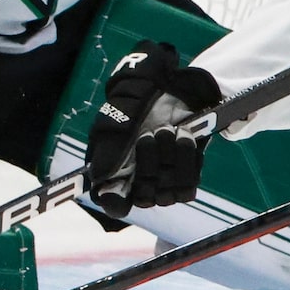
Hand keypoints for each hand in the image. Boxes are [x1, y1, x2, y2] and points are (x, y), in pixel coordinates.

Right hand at [84, 40, 222, 209]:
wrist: (173, 85)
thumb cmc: (138, 99)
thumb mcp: (118, 115)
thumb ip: (109, 146)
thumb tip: (101, 177)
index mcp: (113, 169)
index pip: (112, 203)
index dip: (115, 201)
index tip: (123, 188)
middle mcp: (137, 181)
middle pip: (143, 198)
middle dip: (149, 164)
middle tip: (152, 132)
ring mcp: (162, 183)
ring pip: (167, 195)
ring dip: (170, 159)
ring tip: (171, 130)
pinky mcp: (185, 178)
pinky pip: (188, 186)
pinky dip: (188, 160)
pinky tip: (185, 136)